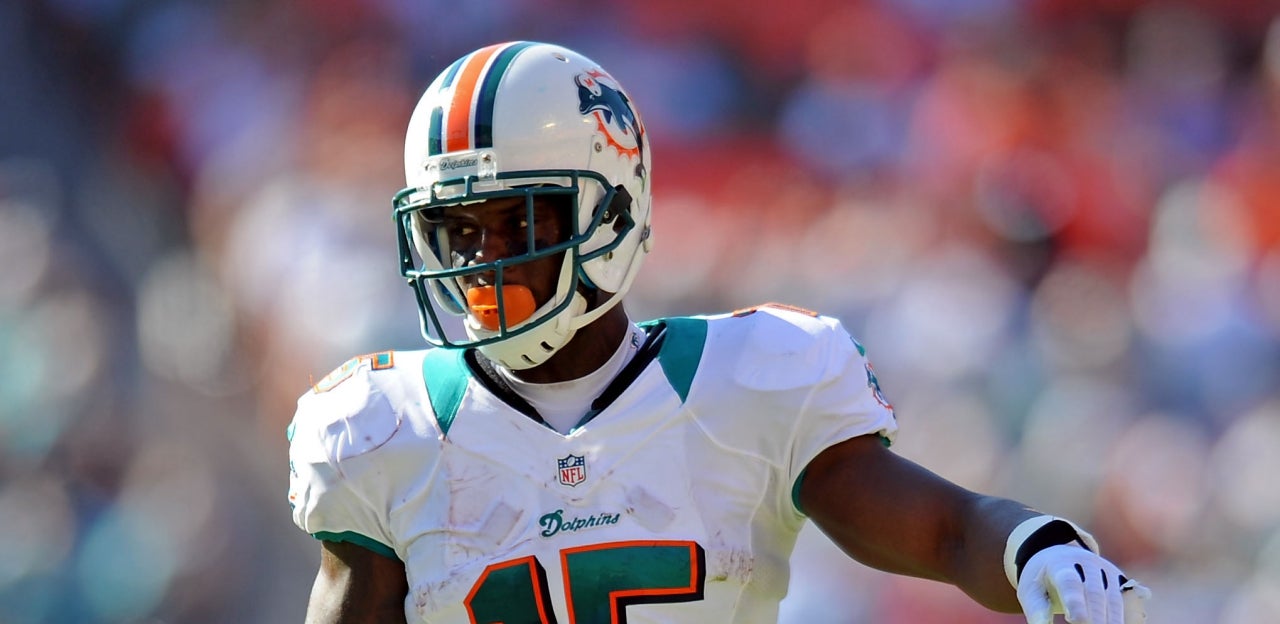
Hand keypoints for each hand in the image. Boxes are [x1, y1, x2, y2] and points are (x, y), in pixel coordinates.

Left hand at [1017, 544, 1150, 623]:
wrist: (1057, 554)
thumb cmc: (1042, 579)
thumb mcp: (1031, 590)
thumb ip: (1036, 609)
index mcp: (1060, 564)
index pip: (1070, 583)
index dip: (1075, 603)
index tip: (1075, 620)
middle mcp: (1085, 563)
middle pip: (1095, 592)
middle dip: (1097, 617)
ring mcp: (1105, 569)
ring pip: (1113, 597)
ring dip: (1113, 619)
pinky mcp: (1118, 578)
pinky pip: (1126, 598)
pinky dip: (1126, 615)